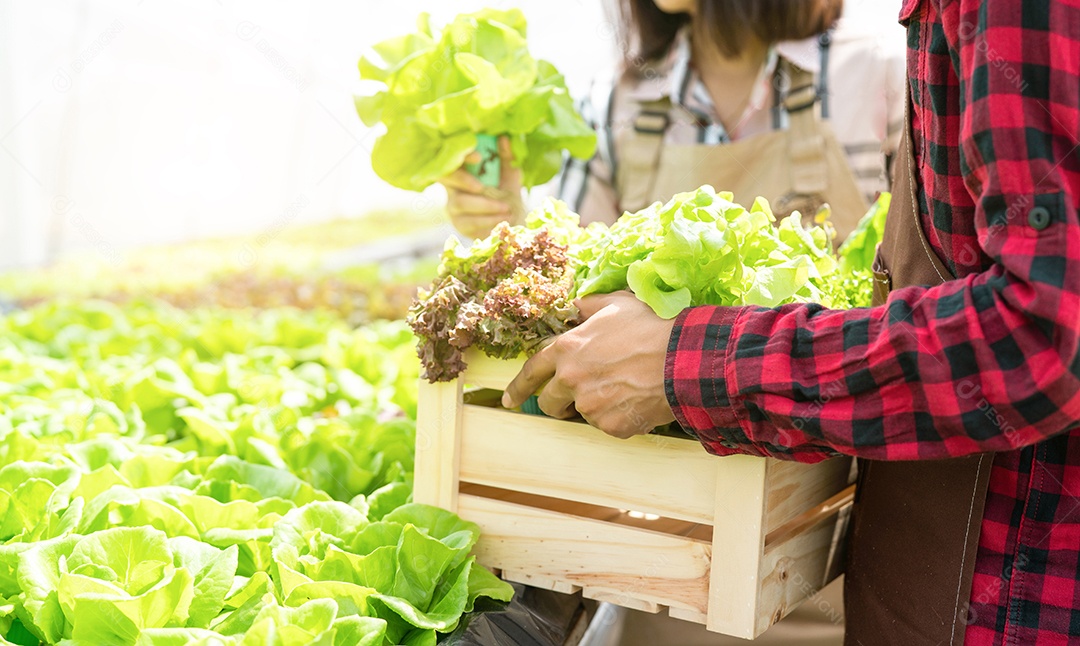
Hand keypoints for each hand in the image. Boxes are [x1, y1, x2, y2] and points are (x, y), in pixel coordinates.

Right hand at [437, 136, 524, 238]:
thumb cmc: (507, 190)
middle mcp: (452, 184)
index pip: (452, 156)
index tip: (478, 157)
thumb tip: (504, 138)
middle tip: (482, 187)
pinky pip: (468, 221)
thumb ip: (506, 157)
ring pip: (459, 202)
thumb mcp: (510, 172)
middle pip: (444, 177)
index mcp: (462, 167)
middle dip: (463, 180)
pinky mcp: (459, 223)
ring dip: (485, 205)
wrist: (512, 218)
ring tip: (506, 208)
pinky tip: (503, 218)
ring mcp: (453, 204)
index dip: (461, 155)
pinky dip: (488, 220)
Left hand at [502, 291, 676, 438]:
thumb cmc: (652, 327)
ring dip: (594, 405)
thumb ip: (589, 307)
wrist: (682, 359)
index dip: (517, 387)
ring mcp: (589, 406)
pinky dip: (619, 416)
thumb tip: (576, 307)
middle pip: (549, 402)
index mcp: (567, 349)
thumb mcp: (617, 304)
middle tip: (580, 395)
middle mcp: (571, 379)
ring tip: (623, 387)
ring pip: (582, 413)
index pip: (531, 372)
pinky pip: (608, 425)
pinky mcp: (610, 426)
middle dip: (558, 401)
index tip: (509, 400)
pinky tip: (638, 399)